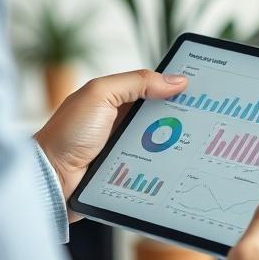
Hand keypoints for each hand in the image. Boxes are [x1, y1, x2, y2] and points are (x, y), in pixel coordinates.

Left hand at [34, 70, 186, 217]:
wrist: (52, 180)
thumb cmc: (67, 134)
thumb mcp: (100, 95)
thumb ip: (136, 82)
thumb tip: (175, 80)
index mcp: (115, 98)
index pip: (154, 88)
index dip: (175, 87)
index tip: (201, 89)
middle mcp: (122, 122)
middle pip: (162, 116)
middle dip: (181, 117)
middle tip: (206, 117)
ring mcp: (126, 148)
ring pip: (162, 143)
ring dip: (175, 143)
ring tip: (198, 141)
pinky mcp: (128, 171)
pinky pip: (153, 165)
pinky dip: (164, 164)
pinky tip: (179, 163)